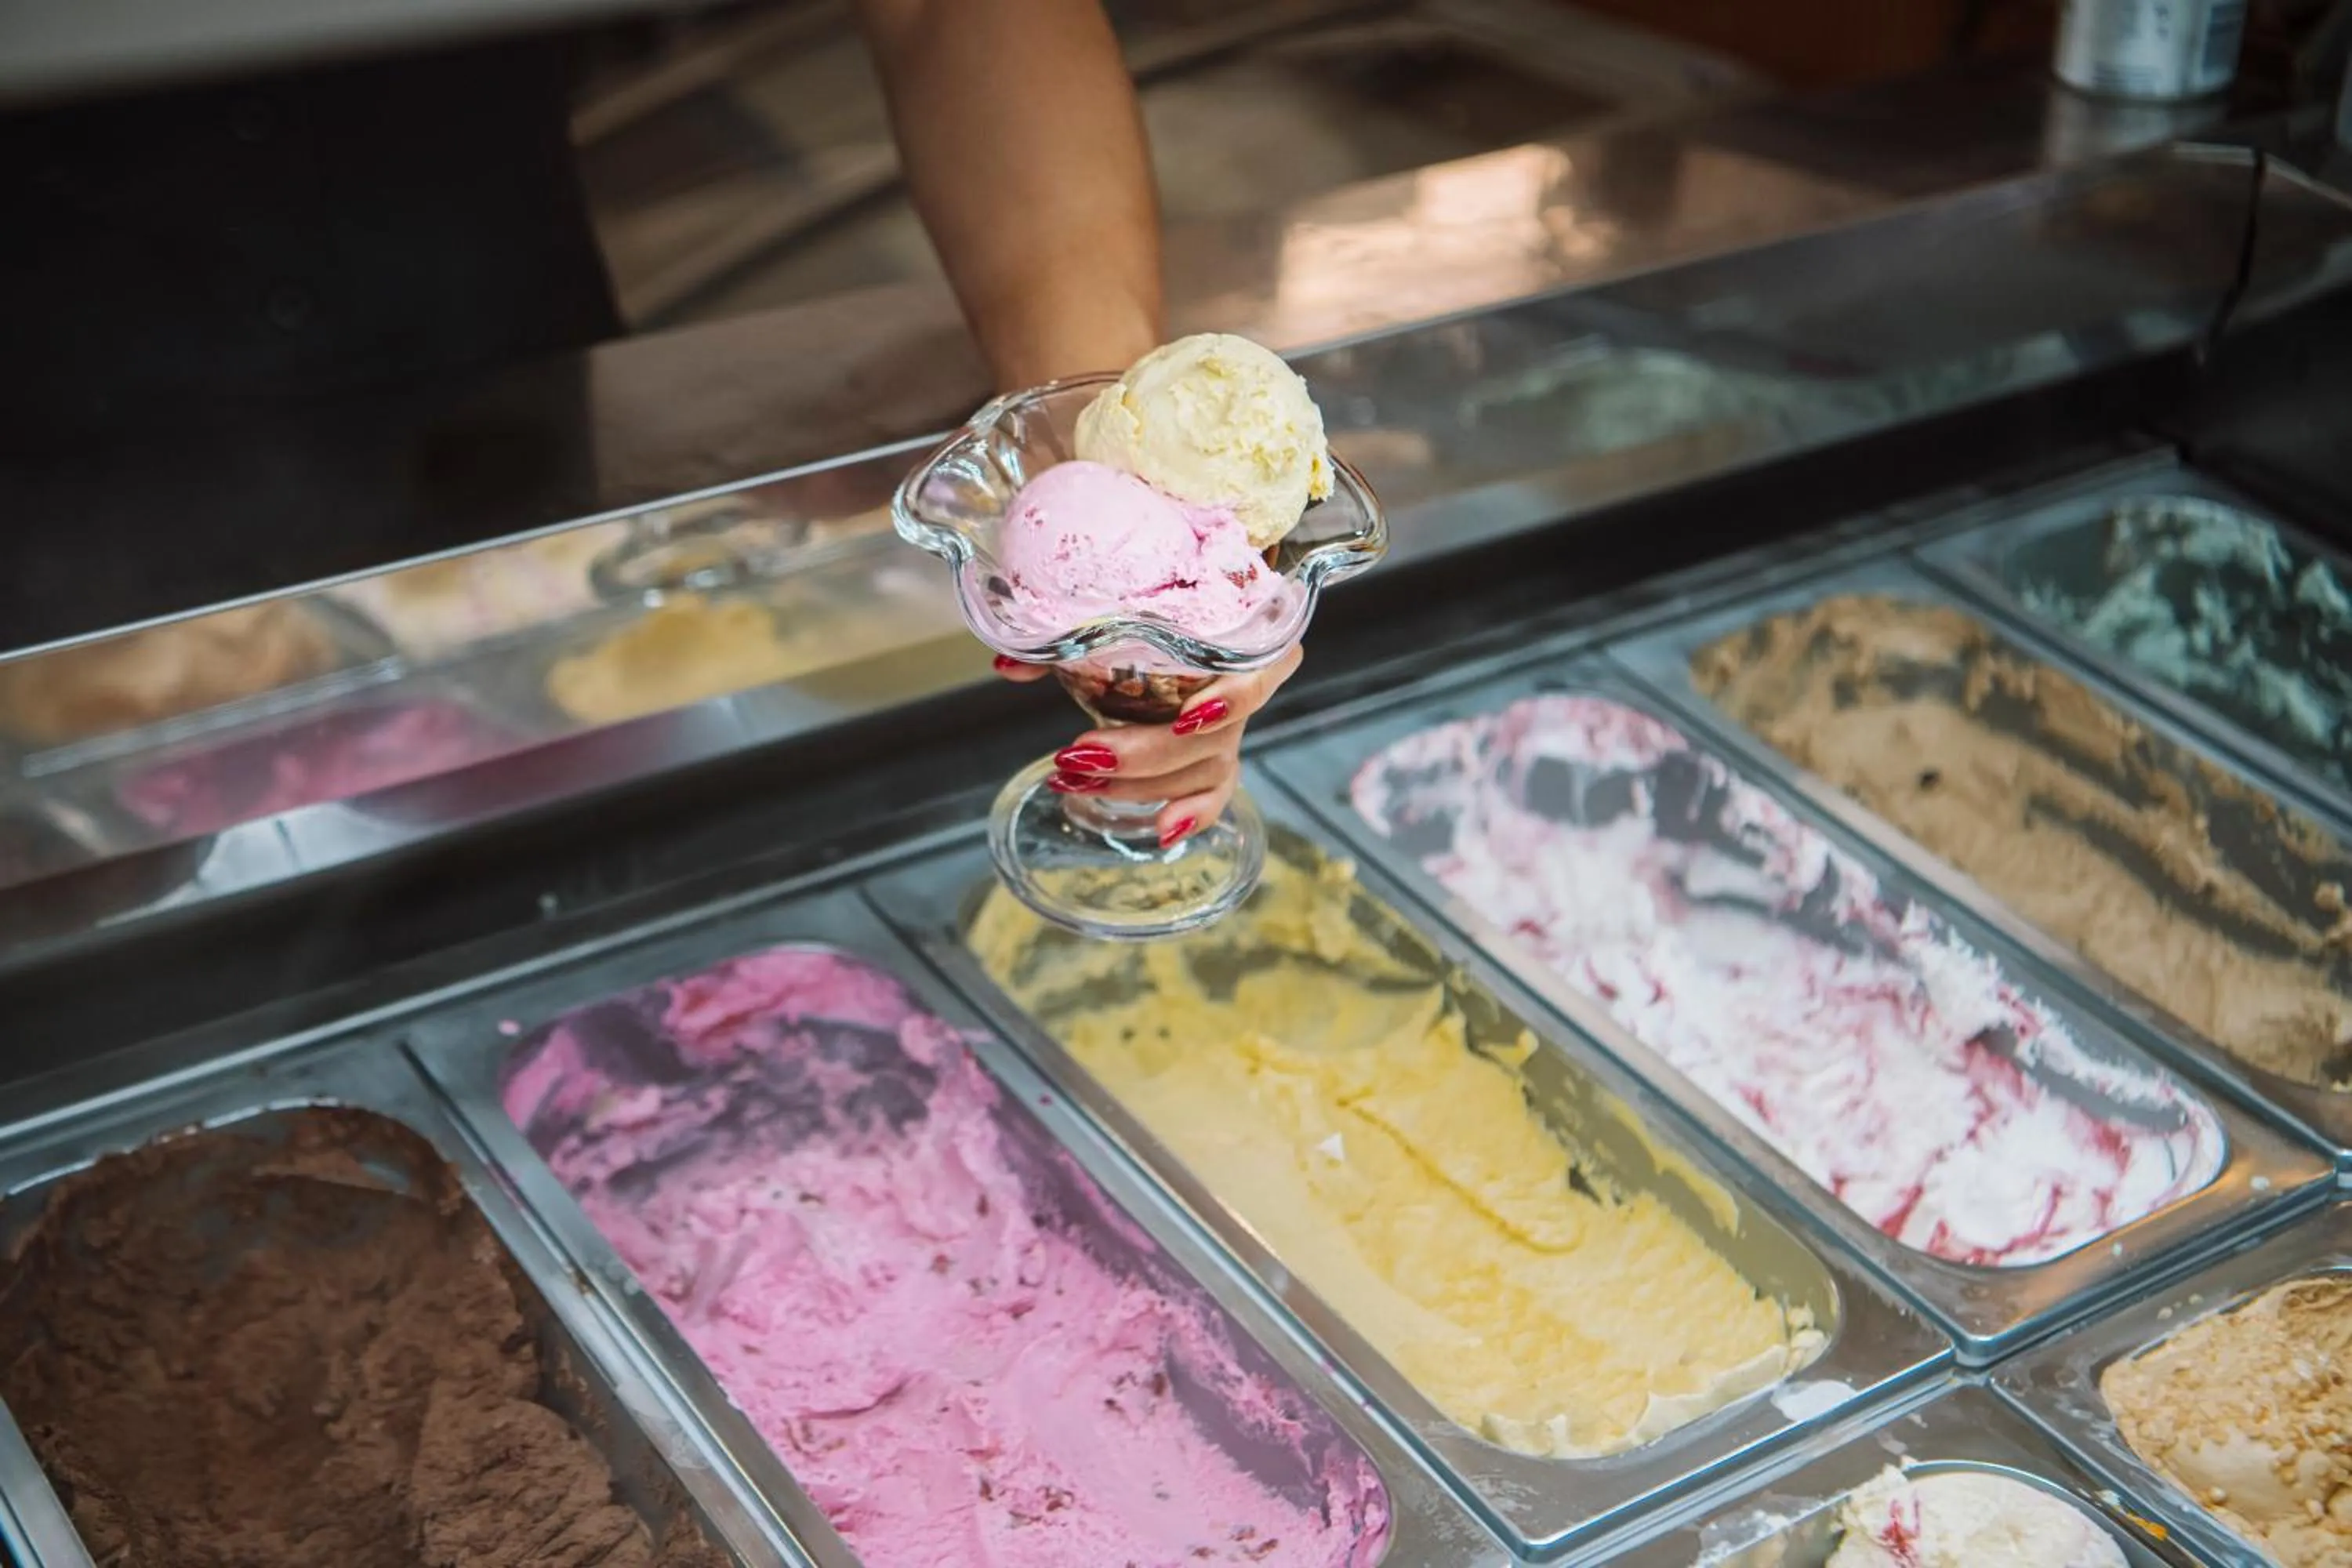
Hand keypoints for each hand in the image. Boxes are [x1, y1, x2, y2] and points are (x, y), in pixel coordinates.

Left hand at [995, 647, 1303, 846]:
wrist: (1178, 623)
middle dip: (1144, 753)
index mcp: (1234, 641)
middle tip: (1080, 753)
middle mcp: (1238, 692)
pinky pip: (1214, 797)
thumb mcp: (1110, 618)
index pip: (1261, 671)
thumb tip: (1007, 668)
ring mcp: (1228, 732)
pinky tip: (1161, 830)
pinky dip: (1192, 815)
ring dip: (1140, 784)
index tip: (1186, 719)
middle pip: (1213, 737)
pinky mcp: (1213, 764)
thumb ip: (1064, 640)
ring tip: (1076, 780)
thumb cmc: (1151, 616)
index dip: (1234, 699)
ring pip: (1202, 771)